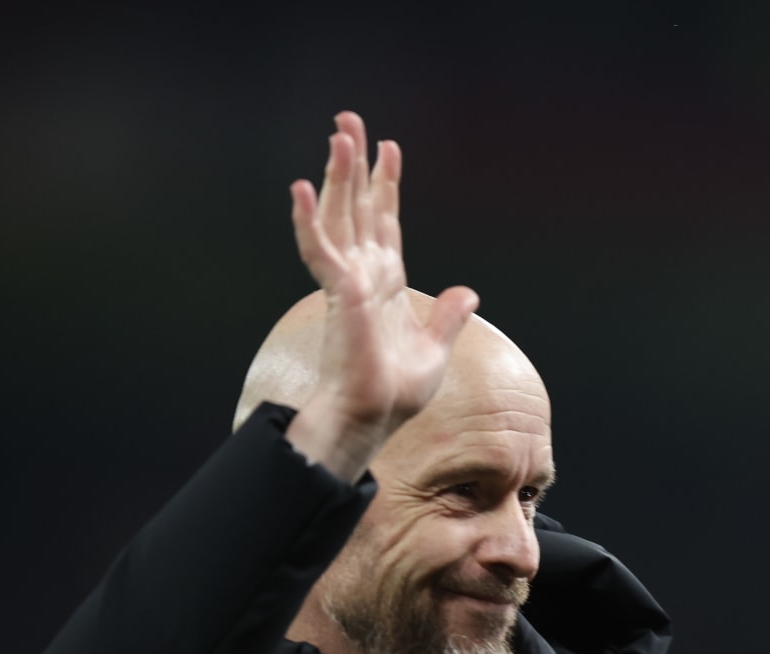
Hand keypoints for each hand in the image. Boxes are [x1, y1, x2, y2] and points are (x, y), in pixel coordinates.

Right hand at [289, 111, 477, 435]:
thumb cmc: (396, 391)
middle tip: (349, 119)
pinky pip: (319, 250)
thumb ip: (448, 315)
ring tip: (339, 135)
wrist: (376, 417)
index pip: (384, 221)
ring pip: (339, 216)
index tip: (389, 148)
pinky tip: (301, 188)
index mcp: (385, 282)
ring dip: (337, 176)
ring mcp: (348, 282)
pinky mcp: (339, 295)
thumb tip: (468, 292)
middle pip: (357, 206)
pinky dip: (308, 219)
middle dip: (354, 163)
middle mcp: (363, 274)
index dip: (386, 184)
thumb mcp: (436, 347)